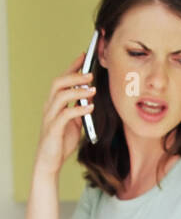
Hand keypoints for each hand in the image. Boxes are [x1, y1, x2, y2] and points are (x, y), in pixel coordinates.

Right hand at [34, 51, 96, 177]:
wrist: (49, 162)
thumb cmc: (61, 142)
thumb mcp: (74, 124)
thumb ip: (79, 111)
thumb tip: (90, 99)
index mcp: (54, 103)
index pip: (62, 80)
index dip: (72, 67)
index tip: (85, 56)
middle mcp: (50, 106)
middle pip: (59, 83)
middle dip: (75, 76)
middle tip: (91, 74)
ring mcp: (50, 116)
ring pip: (61, 95)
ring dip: (78, 91)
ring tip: (93, 89)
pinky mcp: (53, 129)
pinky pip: (65, 114)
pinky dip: (79, 109)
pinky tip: (90, 107)